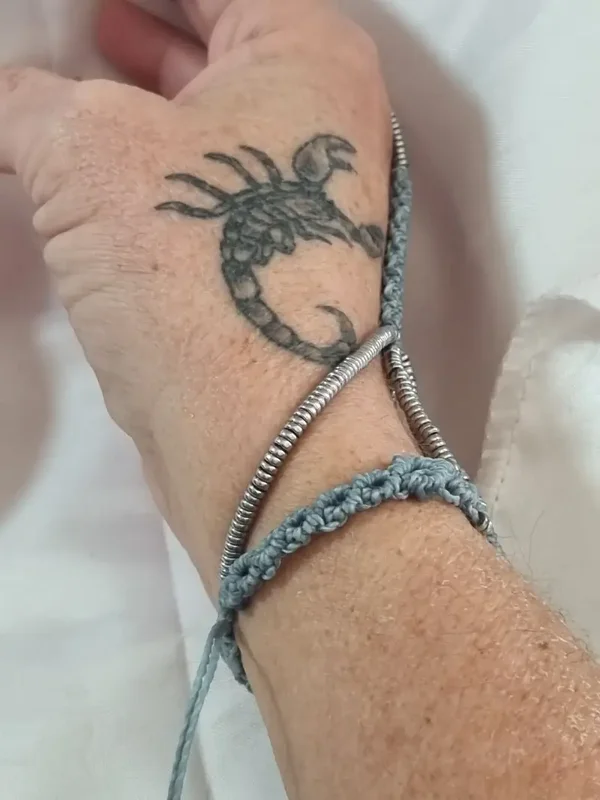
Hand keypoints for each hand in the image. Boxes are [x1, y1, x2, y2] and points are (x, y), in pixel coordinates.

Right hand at [0, 0, 394, 582]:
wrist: (258, 432)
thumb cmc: (196, 274)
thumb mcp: (84, 153)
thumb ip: (28, 103)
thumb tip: (8, 100)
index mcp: (309, 59)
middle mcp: (322, 126)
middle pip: (221, 43)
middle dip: (148, 24)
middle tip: (87, 13)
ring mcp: (300, 204)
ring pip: (212, 119)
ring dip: (146, 92)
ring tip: (83, 66)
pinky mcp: (270, 265)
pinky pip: (206, 186)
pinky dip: (154, 161)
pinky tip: (105, 159)